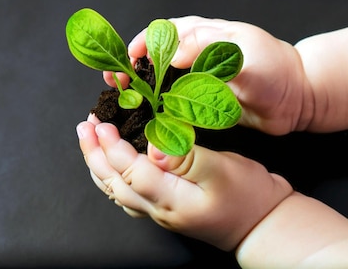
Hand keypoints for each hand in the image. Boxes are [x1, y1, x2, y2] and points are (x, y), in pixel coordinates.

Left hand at [76, 114, 292, 250]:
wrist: (264, 225)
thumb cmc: (249, 196)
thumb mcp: (223, 169)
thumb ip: (185, 156)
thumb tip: (152, 145)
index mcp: (170, 199)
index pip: (129, 172)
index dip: (110, 146)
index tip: (100, 122)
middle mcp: (158, 210)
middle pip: (113, 183)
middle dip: (93, 154)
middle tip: (84, 126)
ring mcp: (159, 212)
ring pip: (116, 191)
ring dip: (99, 164)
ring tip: (90, 140)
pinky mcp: (164, 209)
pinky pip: (127, 194)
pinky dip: (112, 175)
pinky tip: (111, 164)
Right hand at [104, 16, 312, 134]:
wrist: (298, 98)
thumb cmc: (276, 70)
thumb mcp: (245, 55)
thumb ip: (210, 51)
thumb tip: (172, 54)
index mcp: (202, 34)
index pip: (161, 33)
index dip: (140, 45)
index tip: (128, 61)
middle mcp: (194, 54)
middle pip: (152, 56)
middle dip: (130, 67)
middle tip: (116, 82)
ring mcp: (195, 78)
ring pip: (157, 80)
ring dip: (138, 88)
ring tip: (122, 98)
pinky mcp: (199, 101)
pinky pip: (170, 101)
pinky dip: (153, 107)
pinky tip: (143, 116)